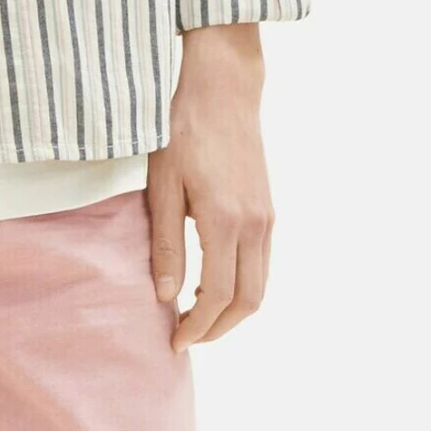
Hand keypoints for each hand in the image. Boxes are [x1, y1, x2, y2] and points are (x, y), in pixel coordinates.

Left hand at [147, 24, 274, 350]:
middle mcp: (255, 225)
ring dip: (231, 311)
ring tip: (195, 315)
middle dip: (218, 329)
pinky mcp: (268, 211)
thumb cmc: (184, 130)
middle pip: (248, 301)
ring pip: (260, 286)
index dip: (197, 328)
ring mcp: (267, 218)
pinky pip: (261, 265)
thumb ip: (166, 245)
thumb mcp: (162, 188)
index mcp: (225, 221)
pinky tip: (211, 284)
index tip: (174, 341)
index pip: (218, 296)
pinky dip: (240, 287)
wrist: (224, 89)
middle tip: (186, 337)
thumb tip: (166, 296)